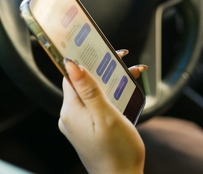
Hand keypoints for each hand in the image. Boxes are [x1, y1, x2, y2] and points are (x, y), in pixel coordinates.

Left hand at [59, 53, 146, 173]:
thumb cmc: (117, 152)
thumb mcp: (106, 116)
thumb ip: (89, 90)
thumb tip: (70, 64)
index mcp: (71, 111)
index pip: (72, 75)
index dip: (86, 60)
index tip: (102, 50)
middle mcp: (70, 117)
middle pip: (84, 82)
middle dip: (104, 69)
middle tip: (124, 61)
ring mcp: (78, 125)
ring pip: (92, 93)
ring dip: (111, 82)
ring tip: (132, 74)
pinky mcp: (88, 130)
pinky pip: (96, 106)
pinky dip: (110, 96)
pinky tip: (126, 93)